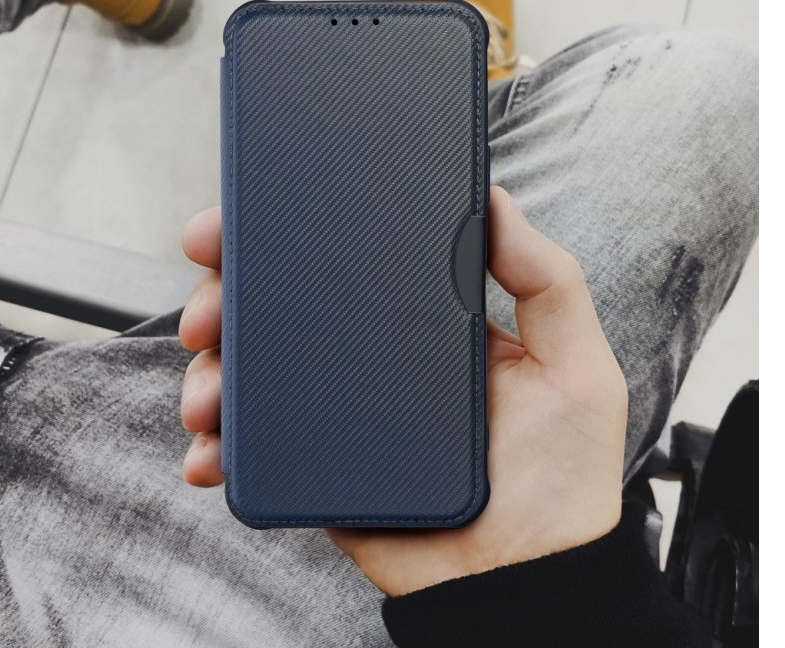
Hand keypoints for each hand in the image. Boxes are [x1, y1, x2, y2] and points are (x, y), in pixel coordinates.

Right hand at [179, 186, 627, 596]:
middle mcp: (375, 358)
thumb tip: (499, 201)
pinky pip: (255, 445)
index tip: (244, 221)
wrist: (521, 583)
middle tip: (209, 308)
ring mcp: (340, 413)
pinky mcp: (319, 466)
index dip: (290, 232)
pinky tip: (210, 450)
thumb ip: (549, 281)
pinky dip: (218, 444)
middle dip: (227, 296)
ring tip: (208, 393)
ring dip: (211, 370)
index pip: (349, 258)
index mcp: (425, 321)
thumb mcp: (576, 365)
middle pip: (283, 308)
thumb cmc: (560, 479)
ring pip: (254, 372)